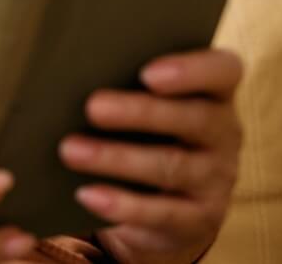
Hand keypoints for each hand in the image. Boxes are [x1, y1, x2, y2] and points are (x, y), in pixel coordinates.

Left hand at [59, 48, 242, 263]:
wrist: (166, 199)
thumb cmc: (144, 128)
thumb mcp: (140, 99)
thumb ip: (120, 77)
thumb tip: (58, 64)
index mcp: (212, 92)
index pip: (223, 71)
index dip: (192, 70)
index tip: (148, 73)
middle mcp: (223, 133)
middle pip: (194, 118)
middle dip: (141, 112)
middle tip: (93, 107)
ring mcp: (215, 178)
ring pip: (173, 167)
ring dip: (118, 158)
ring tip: (71, 151)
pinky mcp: (200, 218)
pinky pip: (164, 213)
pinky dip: (124, 204)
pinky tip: (87, 194)